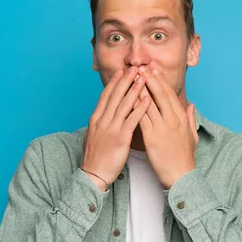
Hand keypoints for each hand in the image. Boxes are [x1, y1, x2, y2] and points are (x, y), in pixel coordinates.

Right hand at [81, 66, 150, 191]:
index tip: (121, 72)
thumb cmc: (95, 157)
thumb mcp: (93, 136)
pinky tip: (148, 100)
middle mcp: (102, 120)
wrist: (93, 174)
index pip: (106, 96)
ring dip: (134, 89)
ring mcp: (111, 128)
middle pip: (115, 95)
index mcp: (96, 119)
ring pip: (124, 104)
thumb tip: (102, 114)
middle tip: (135, 68)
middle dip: (125, 80)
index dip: (114, 83)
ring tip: (143, 78)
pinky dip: (140, 108)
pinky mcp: (120, 138)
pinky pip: (132, 120)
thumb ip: (100, 123)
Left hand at [137, 67, 198, 188]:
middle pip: (160, 95)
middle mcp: (172, 120)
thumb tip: (190, 105)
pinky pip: (142, 118)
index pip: (170, 95)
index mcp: (181, 118)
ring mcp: (162, 128)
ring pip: (149, 104)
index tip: (154, 71)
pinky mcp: (152, 137)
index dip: (161, 82)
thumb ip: (190, 119)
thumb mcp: (192, 136)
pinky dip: (135, 106)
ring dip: (140, 89)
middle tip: (142, 68)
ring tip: (133, 78)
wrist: (180, 176)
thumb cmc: (185, 158)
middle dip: (150, 80)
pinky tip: (129, 98)